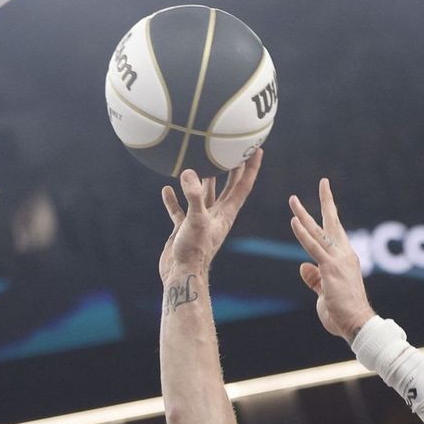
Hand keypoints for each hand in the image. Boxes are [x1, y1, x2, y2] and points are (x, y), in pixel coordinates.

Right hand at [159, 150, 261, 279]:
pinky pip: (179, 209)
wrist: (180, 275)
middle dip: (232, 168)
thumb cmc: (193, 252)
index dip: (250, 167)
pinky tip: (167, 188)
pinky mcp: (184, 228)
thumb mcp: (195, 220)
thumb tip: (188, 172)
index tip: (256, 148)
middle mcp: (215, 216)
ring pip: (203, 195)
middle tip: (232, 148)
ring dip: (203, 180)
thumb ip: (193, 197)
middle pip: (227, 186)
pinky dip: (174, 199)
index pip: (243, 185)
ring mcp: (200, 222)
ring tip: (199, 161)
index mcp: (226, 213)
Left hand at [289, 179, 374, 340]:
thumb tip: (303, 266)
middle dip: (326, 202)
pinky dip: (303, 234)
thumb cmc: (343, 313)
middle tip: (323, 183)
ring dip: (304, 214)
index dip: (330, 216)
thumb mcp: (325, 293)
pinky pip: (314, 247)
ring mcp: (338, 260)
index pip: (336, 234)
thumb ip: (315, 279)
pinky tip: (294, 221)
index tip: (327, 200)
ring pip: (319, 232)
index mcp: (345, 260)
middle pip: (333, 223)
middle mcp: (345, 255)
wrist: (357, 324)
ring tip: (293, 199)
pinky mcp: (330, 268)